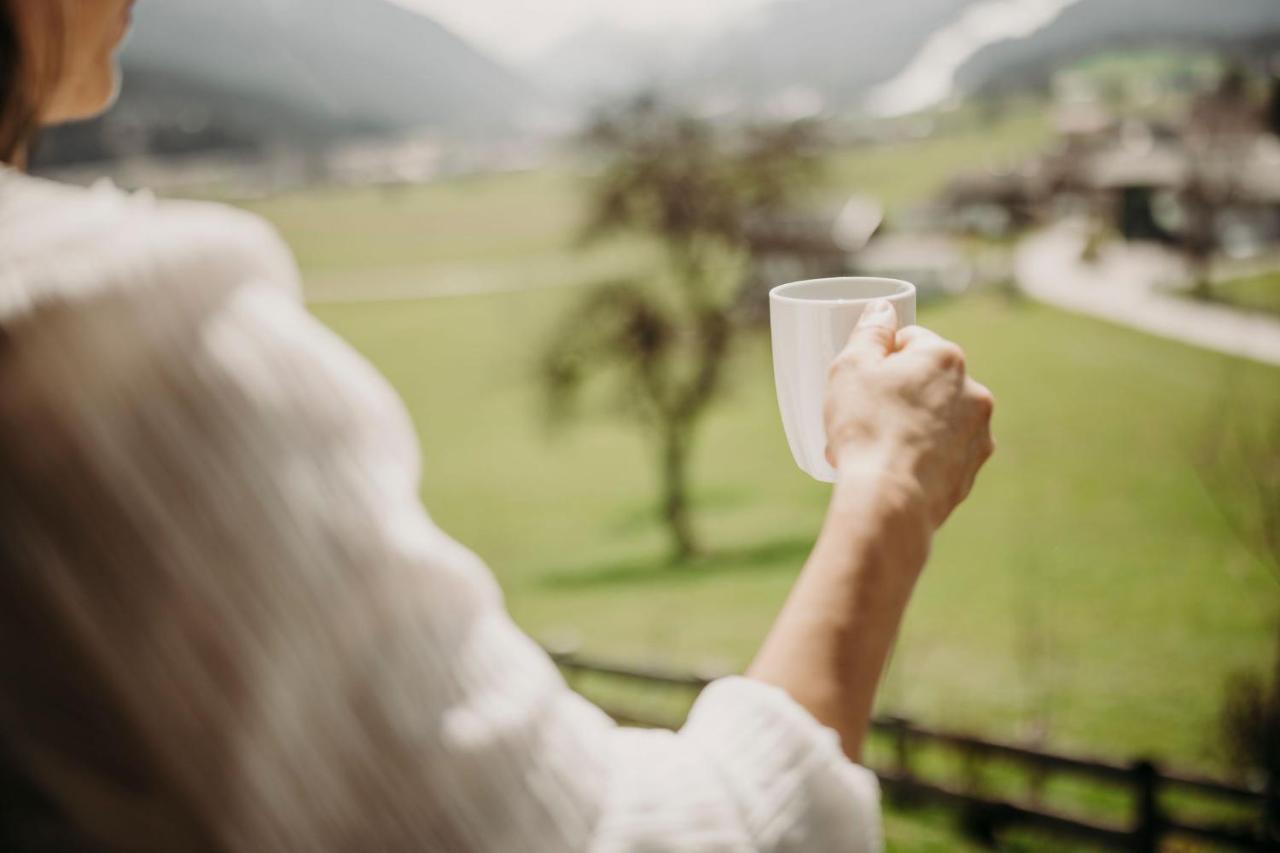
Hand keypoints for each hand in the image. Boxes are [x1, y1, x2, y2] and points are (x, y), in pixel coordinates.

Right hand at [824, 300, 994, 529]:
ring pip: (935, 419)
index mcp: (945, 357)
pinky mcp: (972, 471)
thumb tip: (882, 309)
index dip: (880, 360)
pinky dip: (920, 458)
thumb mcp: (851, 367)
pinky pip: (941, 454)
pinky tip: (892, 471)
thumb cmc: (867, 428)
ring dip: (909, 426)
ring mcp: (978, 434)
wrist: (889, 500)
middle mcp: (974, 391)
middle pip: (925, 381)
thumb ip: (869, 331)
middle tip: (861, 418)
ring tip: (872, 450)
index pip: (909, 341)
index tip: (861, 383)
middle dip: (896, 395)